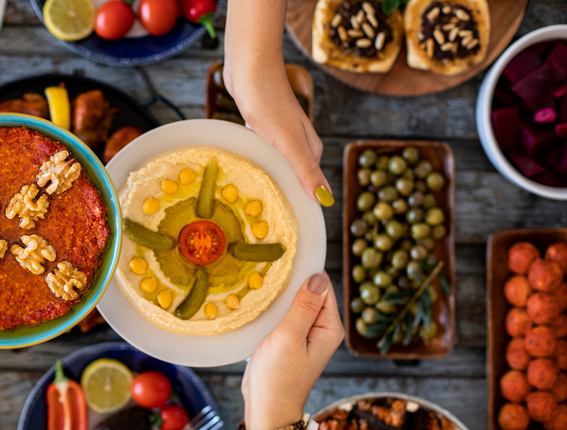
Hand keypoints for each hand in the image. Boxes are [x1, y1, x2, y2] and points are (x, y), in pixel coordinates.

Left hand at [222, 57, 332, 207]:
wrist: (250, 67)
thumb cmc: (269, 101)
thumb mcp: (288, 141)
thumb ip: (305, 169)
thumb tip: (325, 200)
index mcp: (310, 150)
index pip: (310, 187)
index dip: (299, 205)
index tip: (284, 226)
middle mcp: (298, 144)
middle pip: (292, 179)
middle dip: (280, 195)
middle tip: (262, 219)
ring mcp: (279, 136)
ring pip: (275, 166)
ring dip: (265, 180)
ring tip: (250, 202)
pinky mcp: (261, 128)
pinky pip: (260, 154)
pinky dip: (253, 164)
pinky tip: (241, 173)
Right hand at [241, 272, 343, 429]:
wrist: (267, 409)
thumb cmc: (278, 377)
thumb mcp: (289, 338)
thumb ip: (304, 307)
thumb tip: (318, 276)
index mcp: (330, 327)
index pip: (323, 286)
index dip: (303, 275)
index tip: (281, 268)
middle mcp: (322, 329)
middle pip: (309, 292)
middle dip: (290, 285)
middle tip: (266, 279)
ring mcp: (306, 335)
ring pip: (295, 303)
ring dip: (279, 298)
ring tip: (260, 291)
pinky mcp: (290, 340)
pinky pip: (285, 315)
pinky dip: (274, 310)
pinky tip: (260, 307)